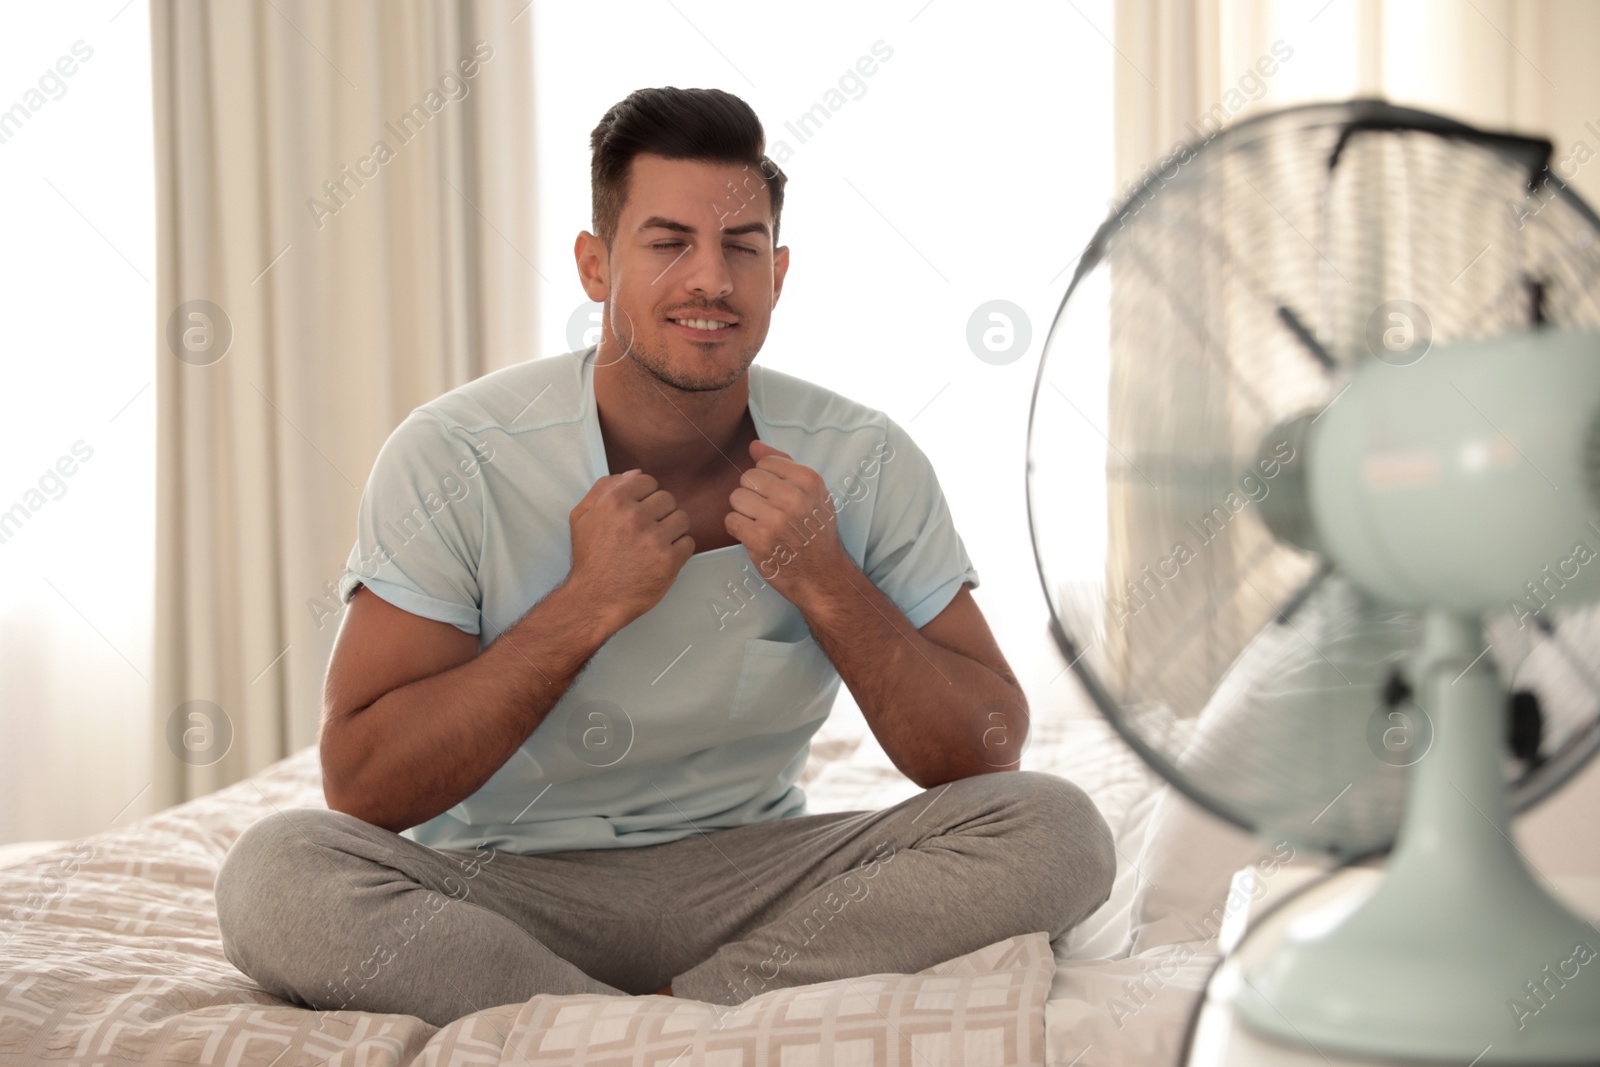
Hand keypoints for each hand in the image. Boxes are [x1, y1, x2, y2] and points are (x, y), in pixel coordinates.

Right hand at [568, 470, 693, 627]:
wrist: (595, 598)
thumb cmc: (589, 558)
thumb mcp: (582, 516)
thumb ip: (604, 488)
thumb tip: (635, 474)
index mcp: (614, 501)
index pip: (648, 481)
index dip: (647, 496)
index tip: (641, 511)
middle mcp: (635, 516)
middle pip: (668, 499)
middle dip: (661, 513)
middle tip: (649, 530)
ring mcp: (654, 539)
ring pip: (682, 518)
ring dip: (673, 530)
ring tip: (658, 543)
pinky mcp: (669, 560)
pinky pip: (689, 542)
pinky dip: (680, 550)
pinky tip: (664, 557)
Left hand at [726, 440, 847, 599]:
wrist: (821, 575)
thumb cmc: (814, 531)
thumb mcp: (812, 494)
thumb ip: (783, 465)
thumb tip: (754, 445)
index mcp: (809, 481)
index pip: (765, 462)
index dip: (766, 480)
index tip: (778, 497)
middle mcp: (794, 498)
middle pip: (748, 478)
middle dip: (752, 494)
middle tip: (767, 512)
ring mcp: (776, 519)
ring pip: (736, 498)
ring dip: (743, 512)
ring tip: (760, 523)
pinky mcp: (759, 540)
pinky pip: (731, 520)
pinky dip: (738, 529)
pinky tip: (754, 536)